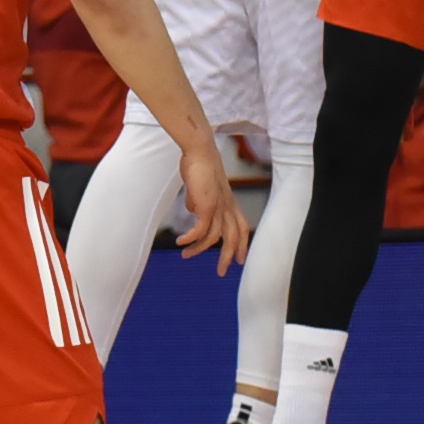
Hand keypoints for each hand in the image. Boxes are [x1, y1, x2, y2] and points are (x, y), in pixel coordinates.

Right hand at [172, 135, 251, 271]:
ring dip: (199, 249)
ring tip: (186, 255)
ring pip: (214, 238)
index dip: (242, 244)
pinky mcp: (207, 206)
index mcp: (229, 202)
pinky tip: (180, 242)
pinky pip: (200, 230)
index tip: (240, 260)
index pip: (241, 227)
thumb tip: (192, 209)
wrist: (200, 151)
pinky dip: (191, 239)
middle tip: (222, 272)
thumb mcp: (201, 187)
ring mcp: (218, 207)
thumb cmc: (199, 165)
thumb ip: (199, 200)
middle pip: (233, 238)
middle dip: (229, 257)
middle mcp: (227, 207)